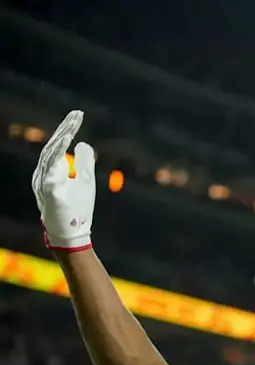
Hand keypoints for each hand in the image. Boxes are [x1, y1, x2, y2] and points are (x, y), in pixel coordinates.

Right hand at [31, 110, 95, 251]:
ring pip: (50, 153)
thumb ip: (83, 162)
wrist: (74, 233)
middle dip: (65, 129)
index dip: (67, 130)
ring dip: (61, 137)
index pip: (57, 146)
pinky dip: (57, 151)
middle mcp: (43, 174)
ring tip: (72, 124)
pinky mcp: (47, 189)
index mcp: (51, 171)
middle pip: (52, 146)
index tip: (78, 115)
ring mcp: (43, 181)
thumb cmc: (78, 209)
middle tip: (77, 115)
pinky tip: (65, 139)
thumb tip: (82, 143)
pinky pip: (50, 166)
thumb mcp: (86, 180)